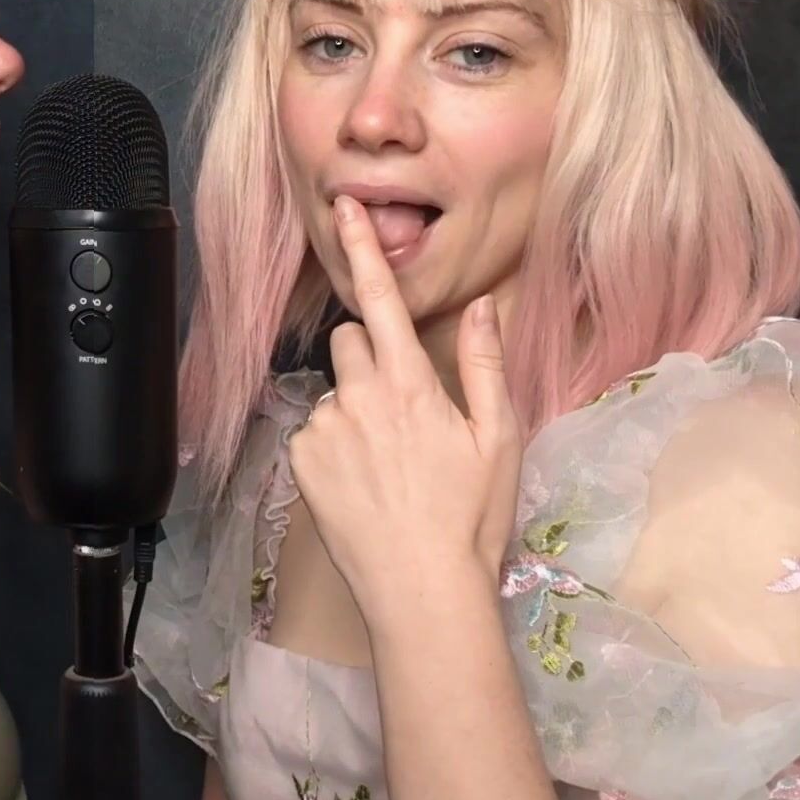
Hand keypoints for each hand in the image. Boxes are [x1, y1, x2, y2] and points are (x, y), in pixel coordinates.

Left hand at [286, 194, 525, 610]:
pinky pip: (314, 434)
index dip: (363, 248)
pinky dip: (334, 450)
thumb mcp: (498, 439)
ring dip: (354, 411)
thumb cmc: (470, 518)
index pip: (381, 300)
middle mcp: (358, 398)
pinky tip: (363, 486)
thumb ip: (485, 365)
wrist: (421, 592)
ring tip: (387, 466)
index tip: (343, 207)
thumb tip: (484, 305)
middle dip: (368, 355)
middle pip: (348, 340)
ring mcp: (323, 431)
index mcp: (410, 386)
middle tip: (402, 407)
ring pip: (333, 393)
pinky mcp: (300, 464)